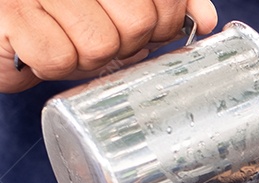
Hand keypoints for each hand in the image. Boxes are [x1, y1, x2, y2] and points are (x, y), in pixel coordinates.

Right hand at [0, 0, 217, 91]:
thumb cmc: (59, 17)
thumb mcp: (115, 7)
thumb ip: (162, 6)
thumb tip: (206, 19)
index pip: (164, 0)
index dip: (163, 23)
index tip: (145, 30)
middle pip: (137, 23)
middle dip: (124, 44)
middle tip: (97, 39)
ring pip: (100, 45)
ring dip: (85, 58)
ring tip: (67, 42)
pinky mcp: (10, 15)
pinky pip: (59, 59)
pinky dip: (53, 66)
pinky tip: (39, 50)